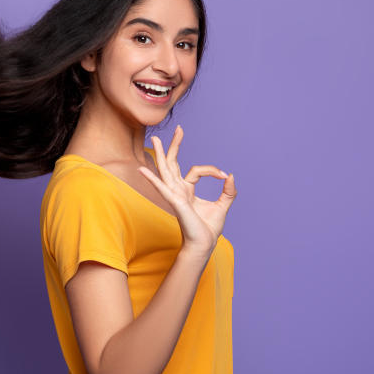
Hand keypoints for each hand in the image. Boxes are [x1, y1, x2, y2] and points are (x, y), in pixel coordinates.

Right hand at [137, 125, 236, 255]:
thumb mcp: (223, 205)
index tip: (224, 175)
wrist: (204, 244)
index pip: (196, 170)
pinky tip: (142, 169)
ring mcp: (174, 195)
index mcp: (187, 190)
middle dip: (174, 146)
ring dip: (160, 154)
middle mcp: (178, 190)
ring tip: (155, 139)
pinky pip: (162, 188)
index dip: (211, 170)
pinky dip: (152, 179)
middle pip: (172, 163)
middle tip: (178, 128)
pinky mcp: (175, 202)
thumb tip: (231, 175)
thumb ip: (228, 191)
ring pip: (165, 170)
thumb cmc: (208, 228)